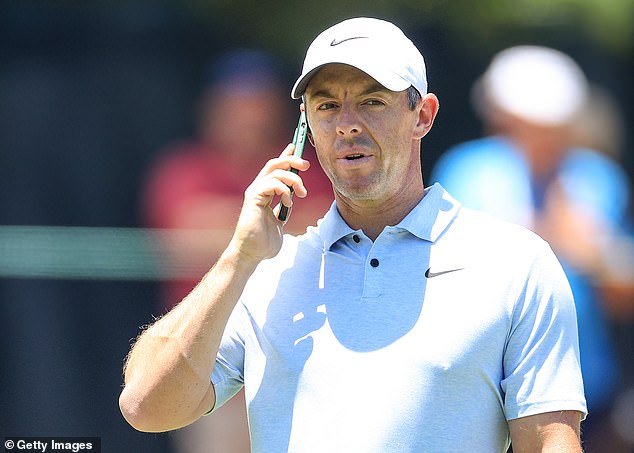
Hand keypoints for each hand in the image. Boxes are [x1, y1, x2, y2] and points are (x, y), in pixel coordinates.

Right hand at [228, 144, 309, 262]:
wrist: (253, 254)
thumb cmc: (264, 242)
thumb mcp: (280, 220)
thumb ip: (283, 207)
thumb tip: (292, 196)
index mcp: (264, 192)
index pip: (274, 169)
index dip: (284, 156)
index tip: (295, 146)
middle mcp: (258, 189)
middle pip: (275, 164)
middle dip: (292, 160)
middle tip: (306, 166)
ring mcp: (255, 192)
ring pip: (276, 171)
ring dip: (294, 180)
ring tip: (301, 194)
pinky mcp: (253, 198)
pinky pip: (272, 183)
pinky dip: (284, 190)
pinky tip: (288, 202)